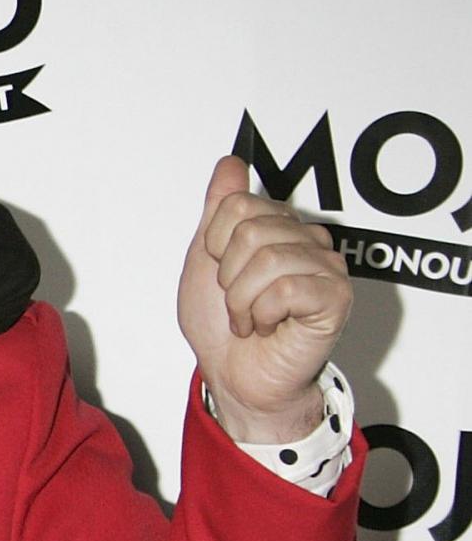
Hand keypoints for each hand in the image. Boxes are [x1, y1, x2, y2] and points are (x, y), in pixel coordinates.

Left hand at [178, 155, 350, 440]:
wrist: (235, 377)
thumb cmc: (222, 325)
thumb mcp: (204, 260)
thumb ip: (218, 210)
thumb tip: (231, 163)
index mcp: (277, 226)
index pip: (236, 204)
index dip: (214, 245)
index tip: (222, 274)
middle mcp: (307, 240)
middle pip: (251, 229)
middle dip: (228, 276)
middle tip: (238, 303)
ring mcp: (327, 266)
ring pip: (267, 258)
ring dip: (242, 300)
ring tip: (251, 318)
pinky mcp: (336, 296)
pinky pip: (285, 287)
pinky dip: (262, 313)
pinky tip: (269, 326)